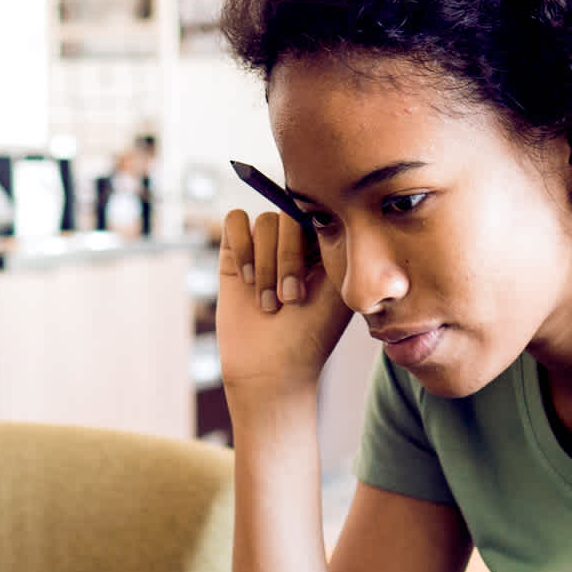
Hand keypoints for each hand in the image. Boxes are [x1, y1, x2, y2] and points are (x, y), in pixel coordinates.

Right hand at [218, 208, 353, 396]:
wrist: (273, 368)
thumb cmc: (311, 336)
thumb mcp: (337, 287)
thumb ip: (335, 241)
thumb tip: (327, 203)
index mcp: (324, 245)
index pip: (318, 212)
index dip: (312, 243)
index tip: (311, 284)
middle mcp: (294, 241)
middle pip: (288, 213)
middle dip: (288, 258)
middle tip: (291, 298)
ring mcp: (263, 246)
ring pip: (262, 221)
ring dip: (265, 264)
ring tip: (269, 302)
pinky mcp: (234, 254)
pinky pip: (234, 221)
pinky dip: (241, 248)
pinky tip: (247, 281)